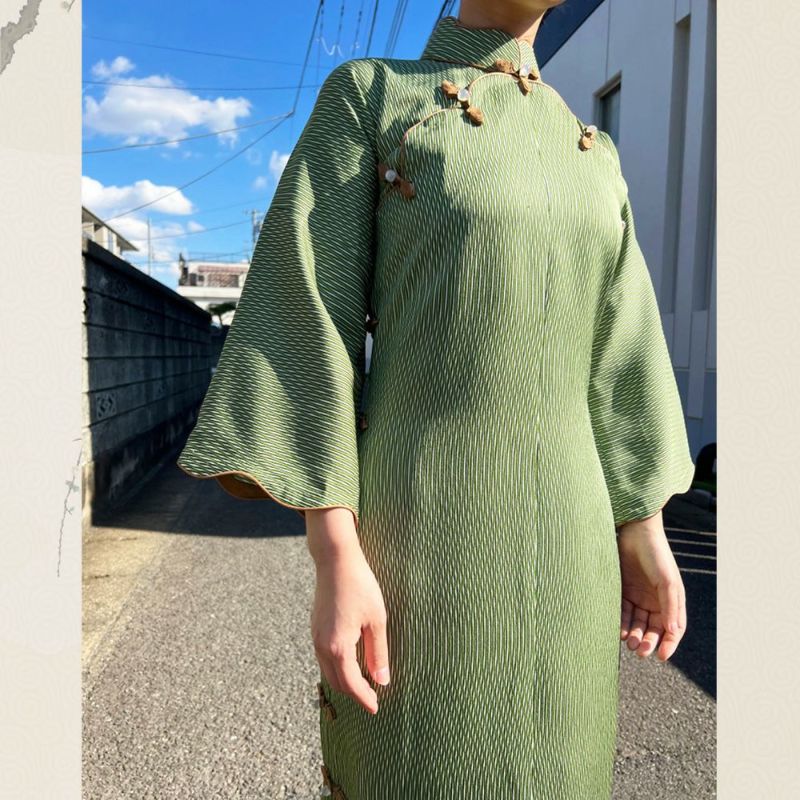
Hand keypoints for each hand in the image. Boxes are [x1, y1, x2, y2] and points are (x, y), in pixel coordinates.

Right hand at [306, 508, 389, 714]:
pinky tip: (350, 663)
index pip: (351, 684)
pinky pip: (323, 657)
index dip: (364, 698)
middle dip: (353, 693)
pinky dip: (336, 667)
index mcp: (338, 647)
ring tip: (363, 684)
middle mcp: (322, 646)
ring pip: (327, 670)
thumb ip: (378, 652)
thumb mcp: (376, 620)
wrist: (335, 561)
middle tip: (371, 699)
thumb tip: (382, 679)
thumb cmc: (360, 587)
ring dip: (344, 681)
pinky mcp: (315, 628)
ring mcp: (315, 637)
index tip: (376, 708)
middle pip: (336, 682)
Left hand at [617, 510, 686, 660]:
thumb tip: (673, 632)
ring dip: (634, 635)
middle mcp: (656, 602)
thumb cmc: (657, 556)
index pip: (673, 629)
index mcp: (672, 601)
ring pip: (637, 623)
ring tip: (629, 642)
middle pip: (653, 629)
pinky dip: (622, 623)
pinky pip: (623, 612)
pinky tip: (620, 631)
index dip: (669, 644)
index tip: (662, 657)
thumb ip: (670, 606)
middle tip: (640, 651)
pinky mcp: (624, 591)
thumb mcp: (667, 582)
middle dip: (648, 642)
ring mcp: (639, 597)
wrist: (635, 533)